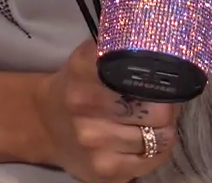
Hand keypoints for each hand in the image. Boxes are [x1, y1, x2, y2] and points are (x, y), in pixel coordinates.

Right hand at [35, 41, 179, 182]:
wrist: (44, 124)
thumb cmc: (77, 87)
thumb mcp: (88, 58)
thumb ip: (118, 47)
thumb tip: (160, 41)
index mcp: (83, 67)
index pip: (142, 70)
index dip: (160, 75)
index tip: (163, 76)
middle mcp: (85, 104)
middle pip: (160, 108)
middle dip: (168, 105)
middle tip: (161, 101)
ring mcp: (94, 141)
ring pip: (162, 136)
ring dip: (164, 128)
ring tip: (150, 121)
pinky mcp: (105, 170)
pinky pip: (155, 160)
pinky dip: (158, 149)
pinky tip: (144, 140)